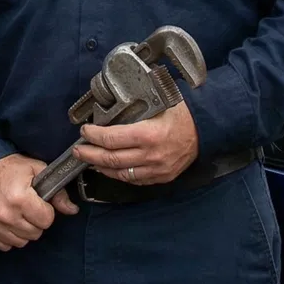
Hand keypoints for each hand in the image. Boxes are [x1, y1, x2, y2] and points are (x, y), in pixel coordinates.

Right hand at [0, 154, 76, 252]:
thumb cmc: (8, 167)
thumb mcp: (36, 170)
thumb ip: (57, 192)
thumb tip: (72, 209)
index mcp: (20, 198)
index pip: (46, 221)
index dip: (45, 211)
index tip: (38, 203)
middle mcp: (5, 214)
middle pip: (35, 234)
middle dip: (35, 221)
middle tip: (27, 208)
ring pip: (21, 242)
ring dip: (22, 230)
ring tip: (16, 213)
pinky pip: (5, 246)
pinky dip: (8, 236)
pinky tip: (6, 221)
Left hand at [75, 101, 198, 185]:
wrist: (206, 130)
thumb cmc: (182, 113)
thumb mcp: (158, 103)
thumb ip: (135, 109)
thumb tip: (109, 109)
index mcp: (149, 134)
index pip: (112, 138)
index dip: (94, 136)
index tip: (85, 131)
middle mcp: (151, 155)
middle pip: (112, 159)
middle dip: (90, 155)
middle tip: (78, 150)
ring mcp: (156, 170)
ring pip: (120, 173)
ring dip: (101, 167)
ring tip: (89, 160)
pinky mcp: (161, 178)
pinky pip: (134, 179)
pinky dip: (118, 174)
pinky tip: (109, 169)